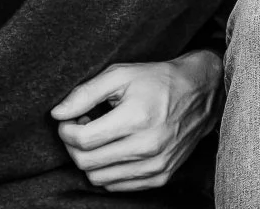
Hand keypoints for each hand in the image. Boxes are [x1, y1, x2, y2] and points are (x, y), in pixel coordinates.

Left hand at [52, 51, 222, 192]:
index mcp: (137, 118)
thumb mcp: (121, 74)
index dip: (66, 130)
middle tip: (83, 126)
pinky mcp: (161, 176)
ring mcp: (156, 164)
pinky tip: (115, 149)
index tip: (70, 119)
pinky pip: (118, 186)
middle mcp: (148, 146)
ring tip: (101, 138)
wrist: (202, 92)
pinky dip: (109, 171)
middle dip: (74, 145)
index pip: (82, 140)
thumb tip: (57, 113)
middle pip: (87, 163)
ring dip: (91, 160)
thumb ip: (85, 92)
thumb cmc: (159, 80)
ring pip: (99, 179)